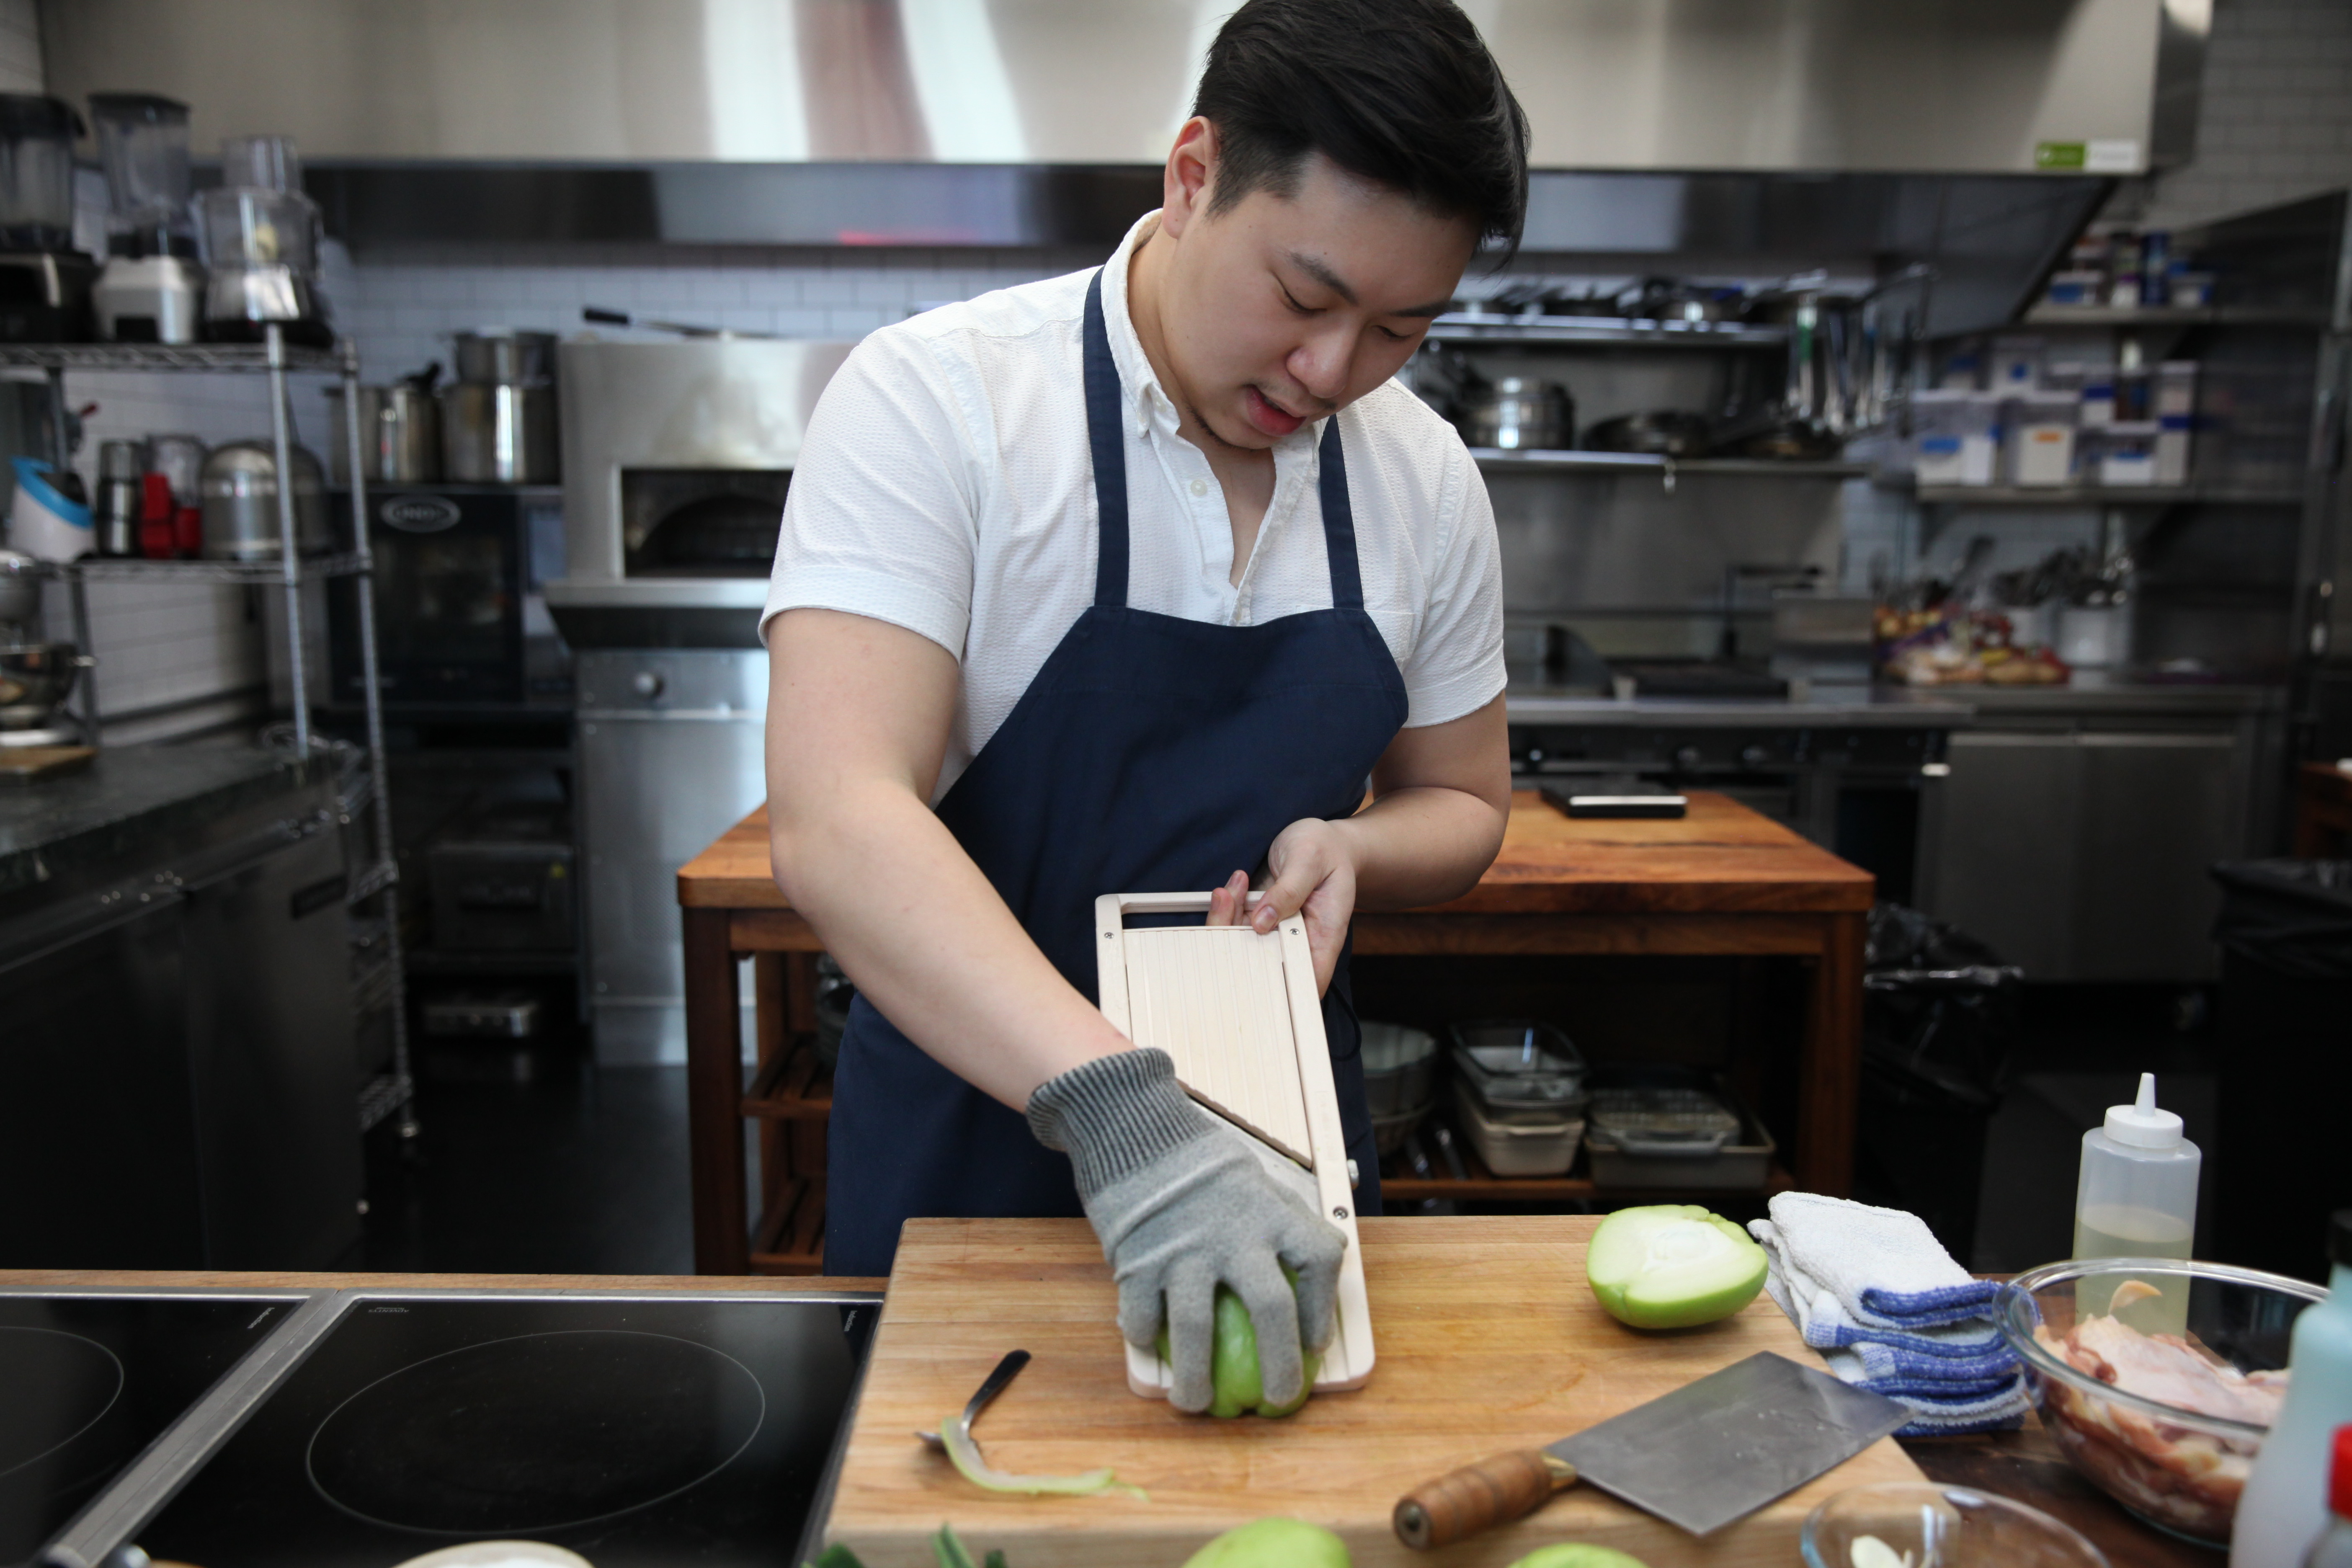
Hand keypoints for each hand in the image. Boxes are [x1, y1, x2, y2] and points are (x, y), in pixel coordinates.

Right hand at [1027, 1049, 1345, 1412]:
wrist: (1133, 1128)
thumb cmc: (1197, 1161)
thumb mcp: (1253, 1182)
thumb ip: (1275, 1225)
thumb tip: (1299, 1277)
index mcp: (1271, 1211)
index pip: (1319, 1261)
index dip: (1322, 1310)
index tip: (1314, 1343)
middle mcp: (1234, 1234)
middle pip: (1271, 1310)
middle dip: (1279, 1365)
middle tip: (1276, 1398)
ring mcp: (1184, 1250)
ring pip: (1196, 1331)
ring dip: (1197, 1378)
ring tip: (1197, 1405)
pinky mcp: (1138, 1260)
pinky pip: (1143, 1316)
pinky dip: (1146, 1337)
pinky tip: (1150, 1347)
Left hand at [1204, 817, 1357, 993]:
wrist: (1319, 840)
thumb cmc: (1325, 849)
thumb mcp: (1309, 861)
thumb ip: (1288, 891)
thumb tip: (1262, 921)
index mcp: (1324, 935)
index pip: (1308, 981)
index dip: (1283, 991)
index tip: (1254, 970)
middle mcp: (1299, 940)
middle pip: (1266, 966)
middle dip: (1238, 944)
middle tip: (1230, 903)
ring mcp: (1277, 931)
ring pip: (1245, 945)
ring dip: (1229, 919)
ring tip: (1235, 886)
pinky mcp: (1261, 918)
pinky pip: (1237, 924)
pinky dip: (1229, 907)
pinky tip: (1237, 882)